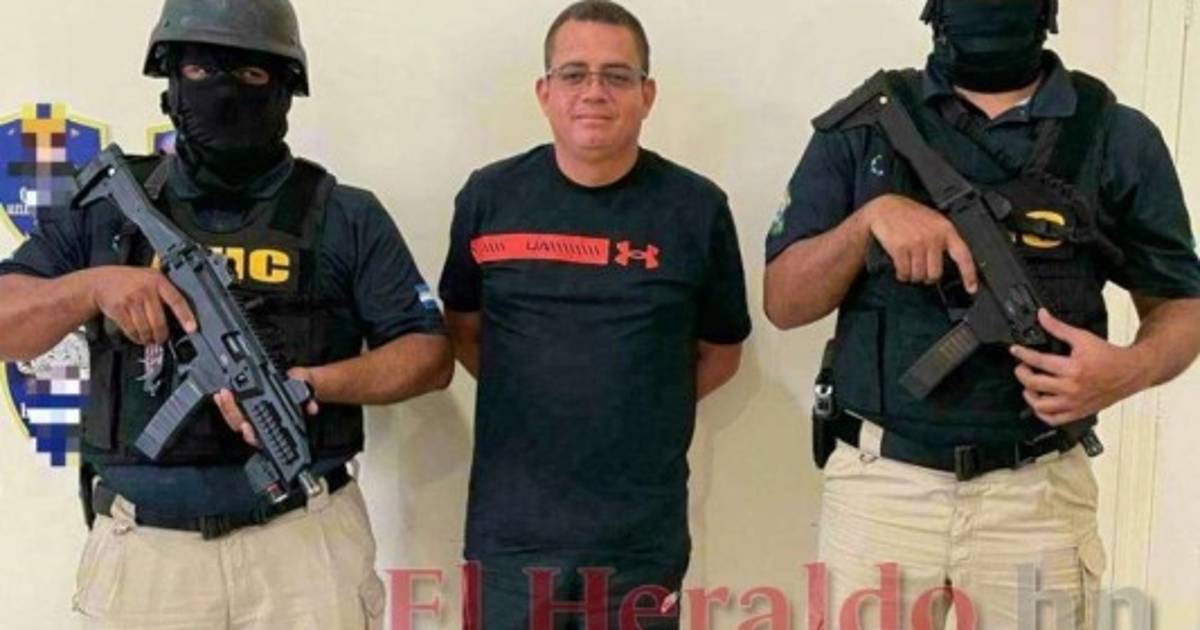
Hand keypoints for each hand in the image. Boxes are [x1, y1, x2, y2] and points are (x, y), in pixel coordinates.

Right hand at [90, 266, 196, 344]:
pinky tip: (139, 337)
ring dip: (149, 338)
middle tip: (162, 339)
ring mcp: (131, 300)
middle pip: (159, 321)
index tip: (192, 329)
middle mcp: (145, 290)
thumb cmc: (130, 280)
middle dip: (161, 335)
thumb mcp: (150, 277)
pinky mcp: (118, 310)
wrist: (101, 281)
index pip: (176, 300)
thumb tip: (182, 314)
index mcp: (158, 281)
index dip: (186, 316)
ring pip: (145, 328)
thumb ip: (164, 291)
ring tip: (150, 339)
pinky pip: (131, 330)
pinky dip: (136, 337)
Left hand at [215, 367, 319, 447]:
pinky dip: (224, 402)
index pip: (259, 436)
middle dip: (232, 413)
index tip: (247, 428)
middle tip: (228, 399)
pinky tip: (220, 394)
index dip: (251, 434)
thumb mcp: (306, 391)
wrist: (299, 383)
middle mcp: (260, 424)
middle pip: (241, 426)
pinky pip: (231, 408)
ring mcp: (251, 416)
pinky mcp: (244, 406)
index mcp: (273, 425)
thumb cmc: (300, 390)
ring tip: (222, 394)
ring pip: (234, 419)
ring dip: (225, 407)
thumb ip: (309, 399)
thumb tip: (311, 407)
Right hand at [863, 194, 977, 291]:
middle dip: (927, 277)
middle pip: (935, 273)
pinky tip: (901, 269)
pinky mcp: (900, 247)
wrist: (884, 207)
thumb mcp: (933, 221)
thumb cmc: (908, 214)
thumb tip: (951, 262)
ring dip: (913, 276)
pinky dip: (902, 275)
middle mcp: (933, 237)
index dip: (969, 275)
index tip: (971, 288)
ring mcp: (917, 242)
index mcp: (945, 229)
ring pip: (919, 275)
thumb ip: (943, 238)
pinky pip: (904, 272)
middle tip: (922, 272)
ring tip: (909, 267)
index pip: (963, 255)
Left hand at [1010, 309, 1147, 425]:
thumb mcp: (1083, 337)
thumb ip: (1059, 328)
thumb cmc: (1108, 356)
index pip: (1038, 362)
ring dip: (1030, 395)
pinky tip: (1040, 402)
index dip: (1022, 354)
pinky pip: (1054, 420)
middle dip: (1022, 373)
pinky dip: (1042, 413)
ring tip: (1029, 385)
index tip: (1015, 350)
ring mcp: (1074, 403)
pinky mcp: (1078, 412)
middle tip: (1021, 367)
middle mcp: (1072, 388)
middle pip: (1034, 384)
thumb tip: (1042, 315)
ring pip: (1041, 406)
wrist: (1130, 372)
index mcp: (1073, 368)